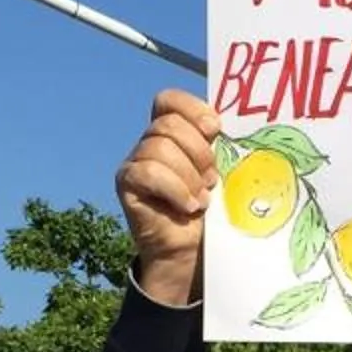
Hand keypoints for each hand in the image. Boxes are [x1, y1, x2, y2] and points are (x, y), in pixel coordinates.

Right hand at [116, 88, 222, 307]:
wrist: (193, 251)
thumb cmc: (212, 211)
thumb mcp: (222, 171)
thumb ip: (218, 145)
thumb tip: (224, 126)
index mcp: (174, 133)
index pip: (169, 100)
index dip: (191, 108)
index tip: (214, 129)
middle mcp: (150, 143)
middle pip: (167, 125)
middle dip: (197, 152)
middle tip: (211, 180)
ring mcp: (135, 162)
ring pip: (159, 148)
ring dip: (188, 176)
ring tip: (201, 199)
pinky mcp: (127, 183)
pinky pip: (147, 172)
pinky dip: (174, 189)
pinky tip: (187, 206)